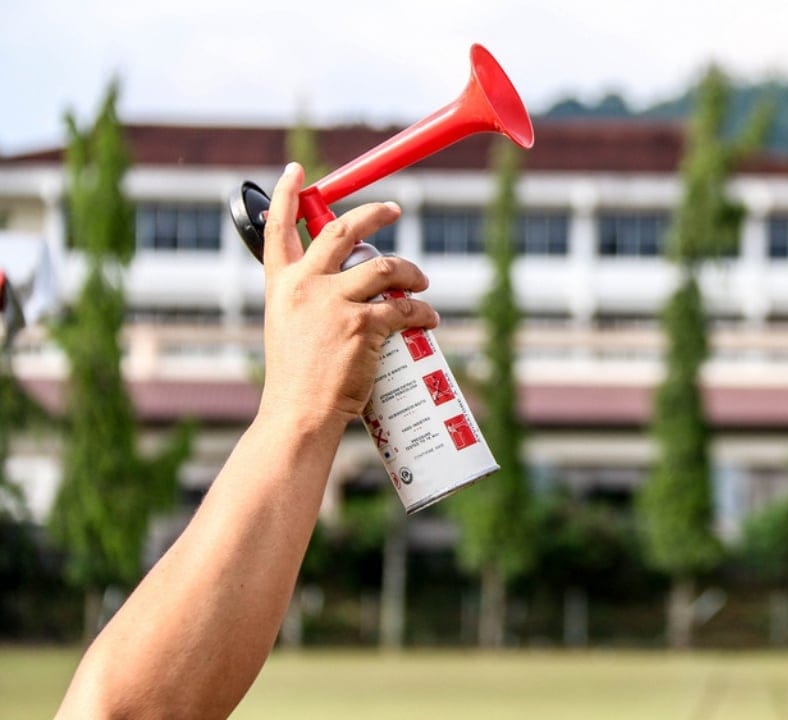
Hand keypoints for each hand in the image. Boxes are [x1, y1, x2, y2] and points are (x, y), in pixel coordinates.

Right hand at [259, 163, 439, 430]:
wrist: (298, 414)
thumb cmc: (297, 381)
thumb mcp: (288, 329)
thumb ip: (308, 303)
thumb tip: (347, 291)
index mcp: (281, 286)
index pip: (277, 229)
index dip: (286, 195)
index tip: (296, 171)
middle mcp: (304, 287)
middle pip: (342, 231)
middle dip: (373, 213)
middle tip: (394, 209)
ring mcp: (333, 304)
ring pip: (385, 266)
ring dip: (411, 271)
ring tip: (422, 283)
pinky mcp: (362, 325)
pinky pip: (404, 307)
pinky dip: (422, 311)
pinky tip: (430, 318)